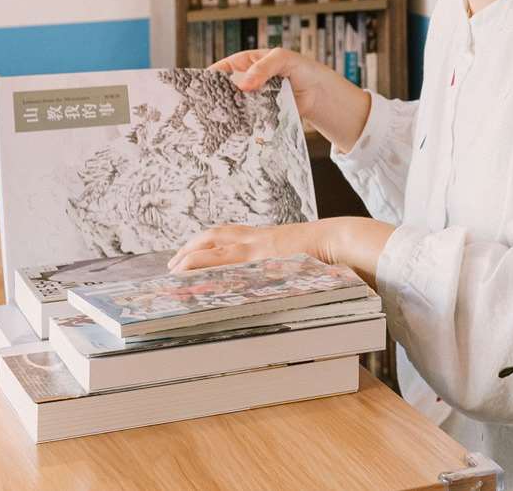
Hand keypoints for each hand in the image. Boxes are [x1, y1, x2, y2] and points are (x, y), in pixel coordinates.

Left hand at [169, 217, 390, 277]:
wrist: (339, 238)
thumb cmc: (324, 249)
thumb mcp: (298, 253)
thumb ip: (283, 261)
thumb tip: (276, 276)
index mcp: (264, 237)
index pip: (226, 234)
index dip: (205, 241)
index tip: (189, 251)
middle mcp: (256, 239)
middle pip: (214, 236)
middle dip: (190, 248)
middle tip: (173, 265)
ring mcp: (258, 248)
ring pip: (214, 248)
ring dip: (191, 257)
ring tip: (175, 270)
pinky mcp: (261, 259)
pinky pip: (228, 264)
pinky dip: (209, 269)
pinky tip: (197, 278)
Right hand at [207, 47, 370, 151]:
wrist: (320, 93)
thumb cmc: (301, 68)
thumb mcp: (282, 59)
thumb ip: (263, 68)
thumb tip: (243, 84)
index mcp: (244, 63)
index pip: (220, 70)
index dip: (208, 78)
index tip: (198, 88)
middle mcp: (244, 83)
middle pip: (223, 92)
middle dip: (214, 100)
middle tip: (204, 110)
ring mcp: (251, 101)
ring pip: (233, 109)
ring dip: (227, 116)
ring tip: (217, 125)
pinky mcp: (260, 116)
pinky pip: (247, 122)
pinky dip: (242, 127)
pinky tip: (237, 133)